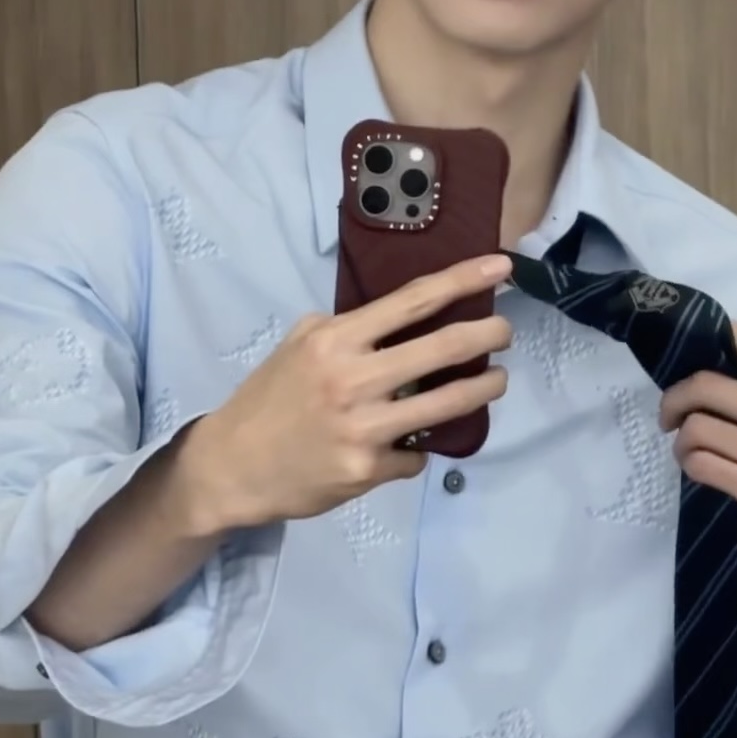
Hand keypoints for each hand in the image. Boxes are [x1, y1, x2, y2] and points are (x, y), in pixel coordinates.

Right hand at [183, 254, 513, 529]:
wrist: (231, 466)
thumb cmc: (269, 399)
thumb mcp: (298, 346)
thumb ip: (346, 330)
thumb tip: (401, 319)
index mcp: (335, 340)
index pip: (411, 301)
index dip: (462, 281)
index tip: (500, 268)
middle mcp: (352, 379)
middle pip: (441, 349)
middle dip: (487, 335)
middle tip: (505, 332)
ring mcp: (362, 427)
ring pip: (446, 405)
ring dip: (481, 390)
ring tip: (494, 381)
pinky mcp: (367, 469)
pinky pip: (414, 453)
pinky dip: (417, 447)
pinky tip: (408, 444)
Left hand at [657, 323, 736, 575]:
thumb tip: (700, 356)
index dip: (709, 339)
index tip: (687, 360)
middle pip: (710, 386)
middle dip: (676, 399)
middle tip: (669, 415)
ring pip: (698, 428)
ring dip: (682, 441)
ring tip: (690, 449)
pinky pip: (700, 464)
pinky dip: (689, 465)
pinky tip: (698, 469)